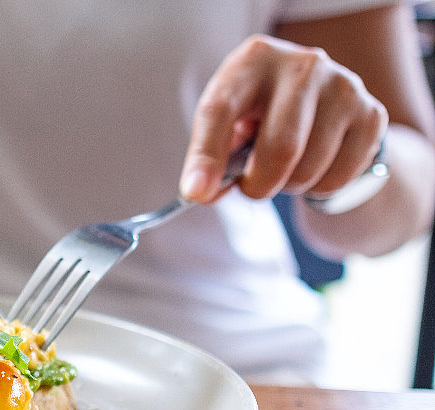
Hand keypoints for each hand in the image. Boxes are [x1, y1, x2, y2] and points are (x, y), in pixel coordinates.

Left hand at [180, 34, 387, 203]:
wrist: (316, 96)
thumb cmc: (257, 110)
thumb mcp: (227, 120)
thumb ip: (209, 155)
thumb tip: (200, 192)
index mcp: (253, 60)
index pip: (221, 110)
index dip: (207, 156)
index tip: (196, 192)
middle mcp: (302, 66)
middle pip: (280, 148)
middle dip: (259, 185)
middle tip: (252, 188)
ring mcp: (344, 87)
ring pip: (310, 169)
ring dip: (289, 187)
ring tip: (284, 168)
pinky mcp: (371, 114)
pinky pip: (339, 177)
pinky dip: (319, 188)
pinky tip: (313, 166)